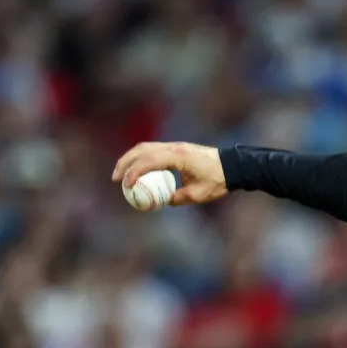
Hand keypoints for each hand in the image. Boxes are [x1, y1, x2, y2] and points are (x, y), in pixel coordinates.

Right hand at [112, 142, 227, 205]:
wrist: (231, 166)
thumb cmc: (216, 181)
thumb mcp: (197, 195)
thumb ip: (177, 198)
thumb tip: (161, 201)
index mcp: (178, 156)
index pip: (149, 161)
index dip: (134, 172)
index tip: (125, 185)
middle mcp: (173, 147)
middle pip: (141, 150)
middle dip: (125, 163)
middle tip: (115, 179)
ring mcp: (174, 145)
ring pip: (145, 148)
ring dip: (130, 159)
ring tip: (120, 174)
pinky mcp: (175, 148)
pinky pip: (153, 151)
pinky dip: (141, 159)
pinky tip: (136, 171)